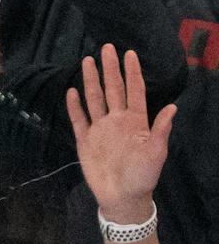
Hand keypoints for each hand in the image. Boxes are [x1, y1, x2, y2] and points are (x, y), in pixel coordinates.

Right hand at [67, 43, 175, 224]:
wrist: (121, 196)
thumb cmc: (143, 176)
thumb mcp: (157, 154)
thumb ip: (160, 130)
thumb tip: (172, 108)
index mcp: (136, 121)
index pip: (134, 91)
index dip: (132, 72)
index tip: (130, 53)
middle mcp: (117, 121)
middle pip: (112, 89)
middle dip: (109, 68)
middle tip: (106, 47)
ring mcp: (100, 129)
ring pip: (95, 99)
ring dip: (91, 81)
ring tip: (87, 61)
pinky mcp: (86, 141)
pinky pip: (79, 120)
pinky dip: (75, 106)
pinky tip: (71, 92)